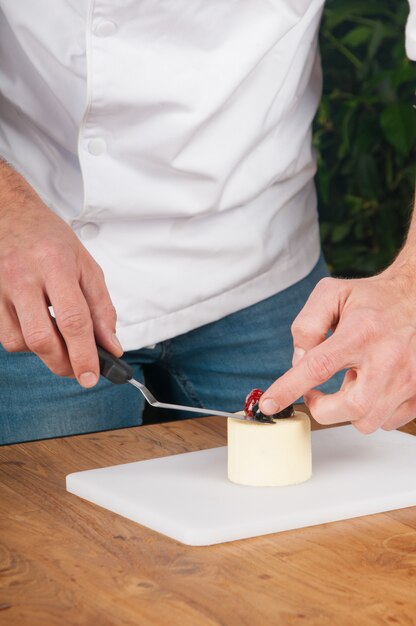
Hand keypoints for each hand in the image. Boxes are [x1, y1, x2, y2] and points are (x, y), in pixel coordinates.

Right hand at [0, 161, 121, 386]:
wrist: (10, 214)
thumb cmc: (50, 239)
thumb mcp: (86, 266)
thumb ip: (101, 308)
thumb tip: (111, 345)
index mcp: (56, 264)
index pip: (73, 320)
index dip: (84, 354)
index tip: (92, 375)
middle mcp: (24, 276)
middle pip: (42, 338)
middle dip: (64, 363)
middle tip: (79, 370)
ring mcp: (0, 287)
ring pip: (20, 342)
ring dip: (44, 353)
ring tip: (59, 341)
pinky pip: (5, 336)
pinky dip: (25, 342)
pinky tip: (37, 328)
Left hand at [260, 268, 415, 432]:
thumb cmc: (373, 298)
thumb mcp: (331, 294)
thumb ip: (307, 325)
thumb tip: (298, 361)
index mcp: (361, 332)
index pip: (318, 367)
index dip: (289, 389)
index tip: (270, 403)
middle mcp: (388, 358)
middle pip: (349, 407)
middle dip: (322, 409)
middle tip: (315, 394)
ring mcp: (408, 378)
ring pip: (368, 421)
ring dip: (348, 410)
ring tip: (351, 383)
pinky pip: (389, 422)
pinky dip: (372, 411)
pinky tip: (370, 388)